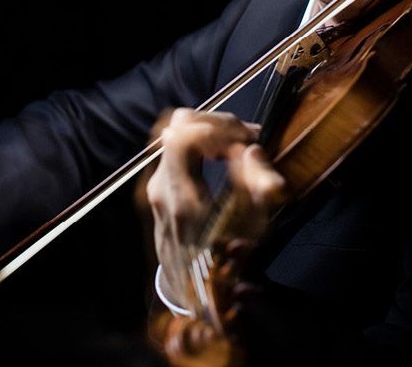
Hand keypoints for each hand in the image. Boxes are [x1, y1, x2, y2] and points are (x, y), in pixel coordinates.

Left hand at [146, 108, 286, 314]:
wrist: (187, 289)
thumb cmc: (223, 261)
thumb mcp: (249, 229)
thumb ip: (256, 186)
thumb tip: (253, 149)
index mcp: (181, 195)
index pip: (186, 135)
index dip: (222, 127)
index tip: (249, 140)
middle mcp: (160, 185)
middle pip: (179, 124)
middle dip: (219, 122)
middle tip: (249, 137)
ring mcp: (155, 184)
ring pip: (176, 131)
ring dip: (211, 130)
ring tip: (240, 144)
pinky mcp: (158, 185)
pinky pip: (177, 146)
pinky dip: (202, 141)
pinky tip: (224, 154)